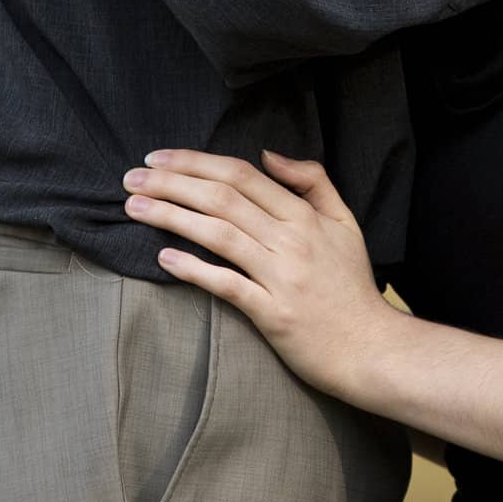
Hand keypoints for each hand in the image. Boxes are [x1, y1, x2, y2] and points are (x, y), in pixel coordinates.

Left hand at [122, 148, 395, 398]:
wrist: (371, 346)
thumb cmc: (352, 285)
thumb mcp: (344, 221)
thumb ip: (313, 181)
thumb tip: (268, 154)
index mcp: (305, 215)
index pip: (242, 175)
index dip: (197, 162)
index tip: (160, 157)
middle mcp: (291, 239)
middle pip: (223, 198)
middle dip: (172, 182)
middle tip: (131, 177)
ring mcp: (281, 276)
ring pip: (218, 234)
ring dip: (171, 216)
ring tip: (134, 207)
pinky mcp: (273, 314)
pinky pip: (227, 285)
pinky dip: (194, 270)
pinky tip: (163, 259)